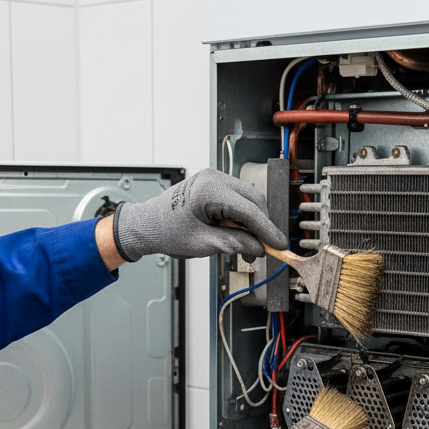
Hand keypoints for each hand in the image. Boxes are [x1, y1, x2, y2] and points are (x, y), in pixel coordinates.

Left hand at [111, 168, 288, 261]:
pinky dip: (243, 218)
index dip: (267, 230)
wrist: (148, 224)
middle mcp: (214, 178)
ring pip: (249, 199)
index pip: (249, 210)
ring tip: (248, 248)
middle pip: (254, 200)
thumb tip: (259, 248)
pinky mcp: (215, 185)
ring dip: (253, 223)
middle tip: (264, 250)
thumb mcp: (203, 244)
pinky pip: (238, 199)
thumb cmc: (167, 231)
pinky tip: (240, 235)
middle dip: (262, 226)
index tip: (279, 245)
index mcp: (208, 191)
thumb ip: (234, 244)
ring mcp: (214, 179)